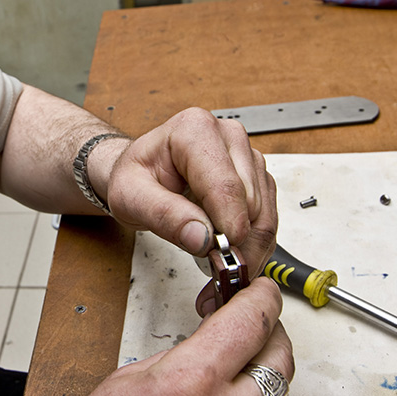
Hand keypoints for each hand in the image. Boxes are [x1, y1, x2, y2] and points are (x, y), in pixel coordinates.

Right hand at [82, 278, 293, 395]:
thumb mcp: (134, 377)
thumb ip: (183, 353)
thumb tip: (213, 337)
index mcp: (194, 380)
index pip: (252, 321)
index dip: (261, 297)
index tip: (258, 288)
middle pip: (279, 354)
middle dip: (269, 328)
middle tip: (248, 316)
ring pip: (281, 386)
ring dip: (266, 363)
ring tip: (240, 352)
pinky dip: (258, 393)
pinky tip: (237, 386)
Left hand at [106, 108, 277, 280]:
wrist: (141, 173)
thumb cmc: (134, 177)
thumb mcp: (130, 196)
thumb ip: (163, 215)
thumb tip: (201, 238)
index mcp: (194, 130)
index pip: (225, 184)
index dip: (228, 224)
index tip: (223, 252)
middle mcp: (227, 136)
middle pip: (250, 200)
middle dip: (236, 240)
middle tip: (215, 264)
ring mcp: (245, 156)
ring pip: (264, 212)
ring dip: (248, 244)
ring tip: (218, 259)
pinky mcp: (255, 176)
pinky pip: (266, 215)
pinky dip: (252, 240)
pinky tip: (228, 248)